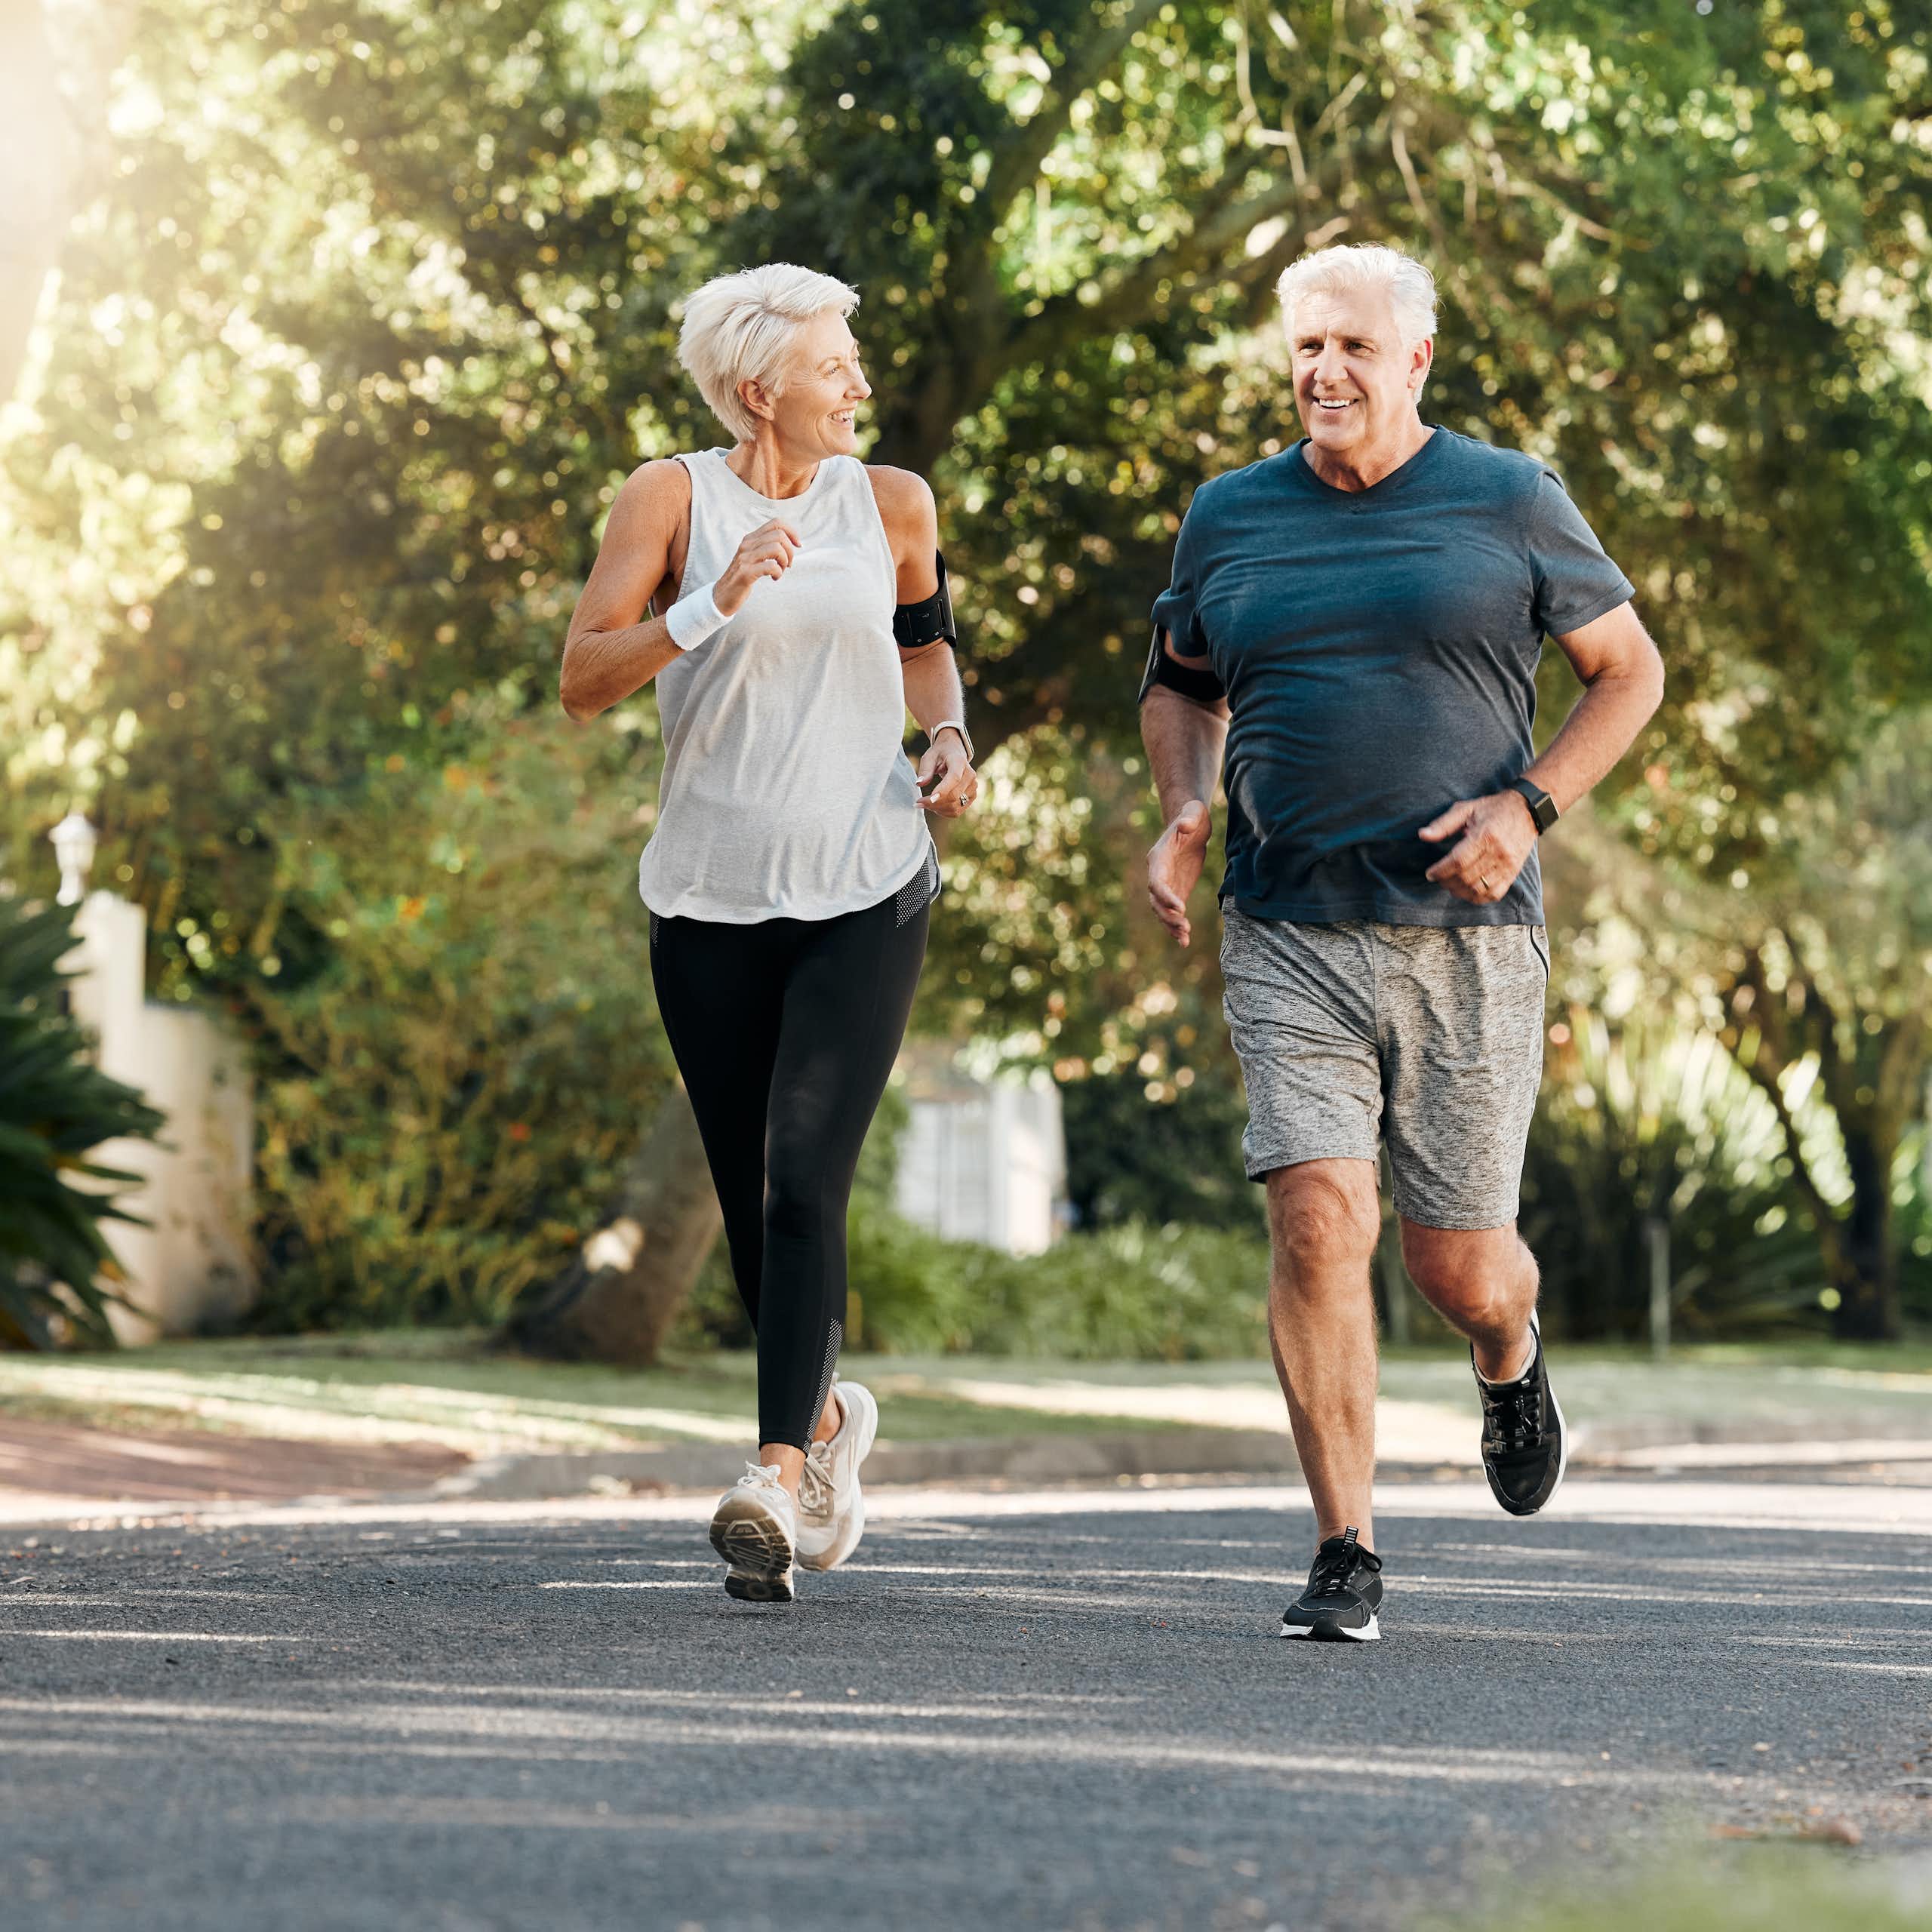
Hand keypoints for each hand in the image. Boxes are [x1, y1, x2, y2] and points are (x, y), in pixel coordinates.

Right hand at [715, 518, 802, 614]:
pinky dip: (778, 573)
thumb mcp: (754, 557)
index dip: (792, 532)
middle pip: (779, 535)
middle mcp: (747, 545)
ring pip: (776, 548)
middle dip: (790, 551)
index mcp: (751, 538)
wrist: (723, 595)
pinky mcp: (746, 573)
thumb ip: (767, 547)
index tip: (797, 545)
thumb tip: (791, 543)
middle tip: (787, 565)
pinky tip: (774, 578)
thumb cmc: (743, 576)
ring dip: (785, 561)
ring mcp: (745, 558)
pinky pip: (771, 566)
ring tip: (780, 571)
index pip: (776, 523)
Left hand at [916, 728, 976, 816]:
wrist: (954, 753)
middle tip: (918, 803)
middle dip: (934, 803)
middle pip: (953, 796)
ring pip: (955, 806)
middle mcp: (970, 775)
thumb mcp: (929, 757)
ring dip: (937, 809)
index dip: (943, 790)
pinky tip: (934, 806)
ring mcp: (973, 787)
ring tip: (924, 804)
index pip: (954, 779)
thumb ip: (925, 769)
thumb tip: (919, 783)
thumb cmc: (940, 754)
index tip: (929, 799)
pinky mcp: (972, 796)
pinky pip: (957, 811)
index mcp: (959, 762)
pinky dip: (943, 812)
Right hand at [1148, 799, 1210, 945]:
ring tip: (1185, 938)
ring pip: (1162, 911)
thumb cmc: (1192, 815)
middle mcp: (1158, 874)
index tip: (1180, 907)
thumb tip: (1185, 825)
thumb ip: (1189, 818)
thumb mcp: (1193, 812)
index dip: (1166, 895)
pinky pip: (1173, 912)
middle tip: (1185, 927)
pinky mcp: (1177, 891)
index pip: (1156, 882)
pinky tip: (1185, 941)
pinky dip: (1177, 927)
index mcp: (1158, 858)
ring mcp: (1166, 884)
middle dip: (1168, 916)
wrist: (1191, 823)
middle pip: (1156, 901)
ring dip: (1171, 925)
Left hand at [1419, 791, 1537, 904]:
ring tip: (1449, 885)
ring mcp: (1508, 865)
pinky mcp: (1513, 872)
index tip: (1430, 874)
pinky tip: (1467, 891)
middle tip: (1438, 878)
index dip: (1441, 871)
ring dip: (1460, 892)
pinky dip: (1478, 897)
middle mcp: (1499, 853)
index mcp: (1486, 835)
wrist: (1527, 810)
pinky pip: (1494, 894)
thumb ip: (1443, 824)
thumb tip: (1422, 835)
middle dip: (1447, 882)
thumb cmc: (1492, 809)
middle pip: (1467, 877)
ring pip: (1479, 889)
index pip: (1459, 861)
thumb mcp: (1466, 808)